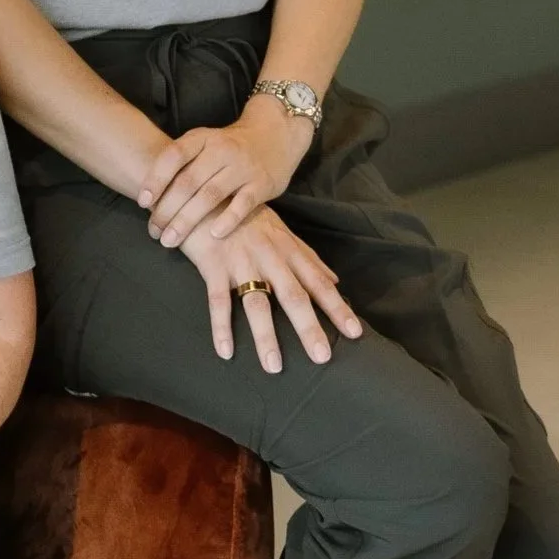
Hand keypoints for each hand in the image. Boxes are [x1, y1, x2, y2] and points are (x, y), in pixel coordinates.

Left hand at [139, 97, 312, 250]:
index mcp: (202, 138)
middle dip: (167, 210)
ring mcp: (243, 166)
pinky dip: (228, 220)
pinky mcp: (262, 183)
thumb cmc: (230, 147)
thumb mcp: (206, 143)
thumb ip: (184, 164)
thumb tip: (150, 197)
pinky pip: (243, 204)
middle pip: (188, 182)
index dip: (156, 179)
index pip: (174, 156)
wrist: (276, 134)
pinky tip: (213, 235)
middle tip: (154, 231)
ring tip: (171, 239)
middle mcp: (221, 150)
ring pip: (210, 195)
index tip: (143, 201)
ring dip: (187, 220)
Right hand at [177, 204, 363, 373]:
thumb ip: (308, 257)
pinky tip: (226, 352)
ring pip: (256, 302)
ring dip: (266, 336)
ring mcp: (240, 261)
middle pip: (293, 296)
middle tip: (322, 357)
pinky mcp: (213, 265)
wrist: (204, 192)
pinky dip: (221, 327)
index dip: (337, 307)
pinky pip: (218, 300)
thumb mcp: (281, 230)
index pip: (318, 283)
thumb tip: (335, 280)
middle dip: (309, 327)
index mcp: (287, 250)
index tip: (355, 332)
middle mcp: (269, 257)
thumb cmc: (243, 214)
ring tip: (273, 366)